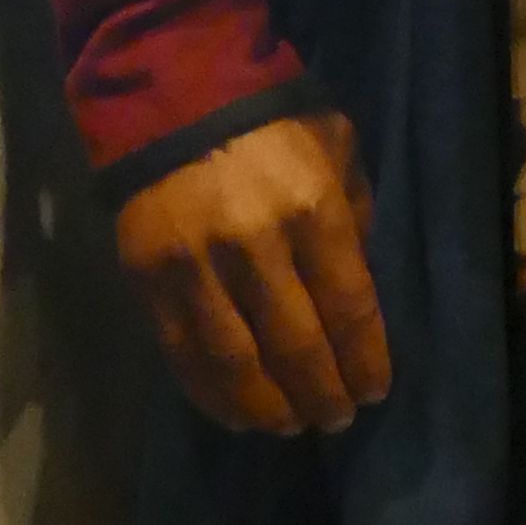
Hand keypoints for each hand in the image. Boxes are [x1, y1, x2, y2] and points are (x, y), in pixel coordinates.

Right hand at [114, 115, 391, 436]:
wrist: (171, 97)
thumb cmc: (271, 120)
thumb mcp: (336, 146)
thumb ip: (355, 210)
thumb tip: (360, 281)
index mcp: (313, 209)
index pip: (349, 306)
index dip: (366, 358)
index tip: (376, 390)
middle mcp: (256, 246)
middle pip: (297, 346)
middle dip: (323, 393)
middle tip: (337, 418)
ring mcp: (197, 269)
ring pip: (237, 364)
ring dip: (270, 408)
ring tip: (292, 427)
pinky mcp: (149, 283)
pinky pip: (184, 356)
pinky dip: (212, 395)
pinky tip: (236, 415)